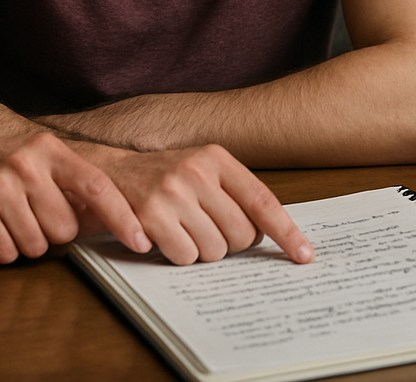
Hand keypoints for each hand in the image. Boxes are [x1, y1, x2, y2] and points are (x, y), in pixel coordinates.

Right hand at [0, 133, 148, 263]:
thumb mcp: (36, 157)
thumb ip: (70, 180)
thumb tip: (112, 213)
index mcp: (50, 149)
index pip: (97, 186)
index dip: (121, 216)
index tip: (140, 240)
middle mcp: (28, 163)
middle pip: (65, 227)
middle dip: (52, 232)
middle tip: (31, 215)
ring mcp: (1, 185)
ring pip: (37, 245)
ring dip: (25, 242)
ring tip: (9, 218)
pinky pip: (6, 252)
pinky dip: (2, 249)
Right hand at [76, 143, 313, 266]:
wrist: (111, 172)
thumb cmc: (166, 177)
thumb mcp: (203, 171)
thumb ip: (235, 193)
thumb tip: (273, 233)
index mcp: (217, 158)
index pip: (263, 201)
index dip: (287, 232)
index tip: (304, 256)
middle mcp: (197, 171)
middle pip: (240, 234)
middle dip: (231, 244)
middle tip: (211, 232)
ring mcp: (173, 192)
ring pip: (214, 250)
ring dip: (203, 250)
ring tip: (185, 229)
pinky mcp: (150, 215)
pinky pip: (185, 257)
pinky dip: (180, 256)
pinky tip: (167, 237)